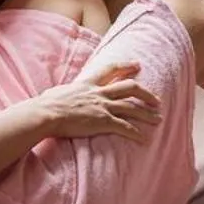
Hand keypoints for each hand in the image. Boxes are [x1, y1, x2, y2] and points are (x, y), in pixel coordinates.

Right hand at [35, 61, 162, 143]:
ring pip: (132, 108)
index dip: (126, 66)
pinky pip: (125, 127)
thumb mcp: (56, 92)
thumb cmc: (45, 104)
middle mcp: (99, 93)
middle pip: (130, 88)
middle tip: (156, 99)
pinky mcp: (103, 122)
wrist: (46, 114)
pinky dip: (136, 133)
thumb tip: (53, 94)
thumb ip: (62, 92)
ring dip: (147, 114)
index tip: (137, 65)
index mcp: (88, 84)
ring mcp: (102, 107)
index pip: (111, 70)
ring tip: (159, 119)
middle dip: (146, 93)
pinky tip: (144, 138)